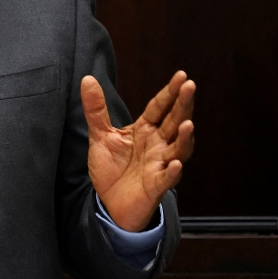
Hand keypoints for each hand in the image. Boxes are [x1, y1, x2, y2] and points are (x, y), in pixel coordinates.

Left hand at [83, 71, 195, 231]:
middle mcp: (157, 145)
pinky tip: (176, 163)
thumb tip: (88, 79)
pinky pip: (167, 178)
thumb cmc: (111, 168)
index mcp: (145, 130)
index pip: (160, 107)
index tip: (181, 75)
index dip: (170, 92)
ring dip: (184, 138)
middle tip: (190, 87)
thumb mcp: (100, 135)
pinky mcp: (155, 186)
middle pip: (173, 122)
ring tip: (187, 124)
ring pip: (178, 149)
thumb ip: (96, 109)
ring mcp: (159, 165)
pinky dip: (173, 171)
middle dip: (183, 105)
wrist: (109, 203)